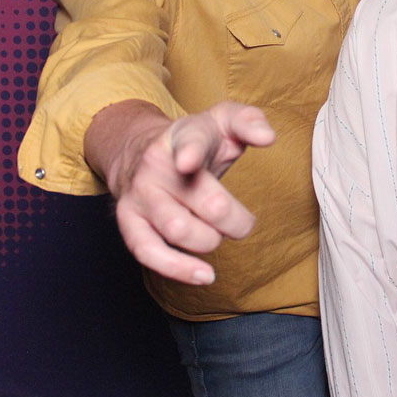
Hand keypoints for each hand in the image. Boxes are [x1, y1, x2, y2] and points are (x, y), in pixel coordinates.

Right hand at [85, 99, 275, 284]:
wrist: (141, 153)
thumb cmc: (195, 141)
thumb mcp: (222, 121)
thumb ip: (249, 121)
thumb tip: (268, 137)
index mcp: (182, 136)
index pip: (190, 142)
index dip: (190, 153)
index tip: (189, 163)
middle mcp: (155, 165)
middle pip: (202, 200)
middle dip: (232, 218)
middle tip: (242, 221)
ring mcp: (139, 195)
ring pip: (178, 229)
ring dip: (210, 240)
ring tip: (217, 235)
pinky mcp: (129, 223)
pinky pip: (148, 252)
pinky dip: (179, 269)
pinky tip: (205, 275)